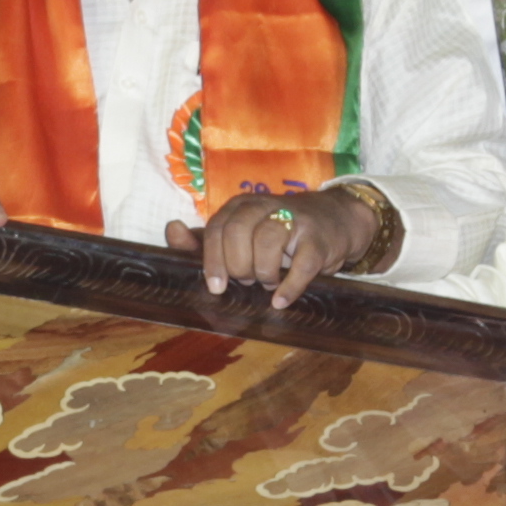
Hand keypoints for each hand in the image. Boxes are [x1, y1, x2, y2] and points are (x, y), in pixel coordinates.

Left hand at [178, 180, 387, 308]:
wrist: (334, 220)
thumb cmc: (278, 233)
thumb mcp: (239, 234)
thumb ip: (203, 240)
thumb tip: (171, 229)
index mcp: (240, 206)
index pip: (217, 229)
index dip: (213, 260)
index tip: (216, 286)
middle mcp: (265, 206)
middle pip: (239, 233)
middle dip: (239, 265)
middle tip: (247, 280)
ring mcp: (295, 220)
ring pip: (269, 241)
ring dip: (264, 272)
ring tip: (267, 282)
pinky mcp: (319, 240)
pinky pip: (301, 264)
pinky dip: (288, 287)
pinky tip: (280, 300)